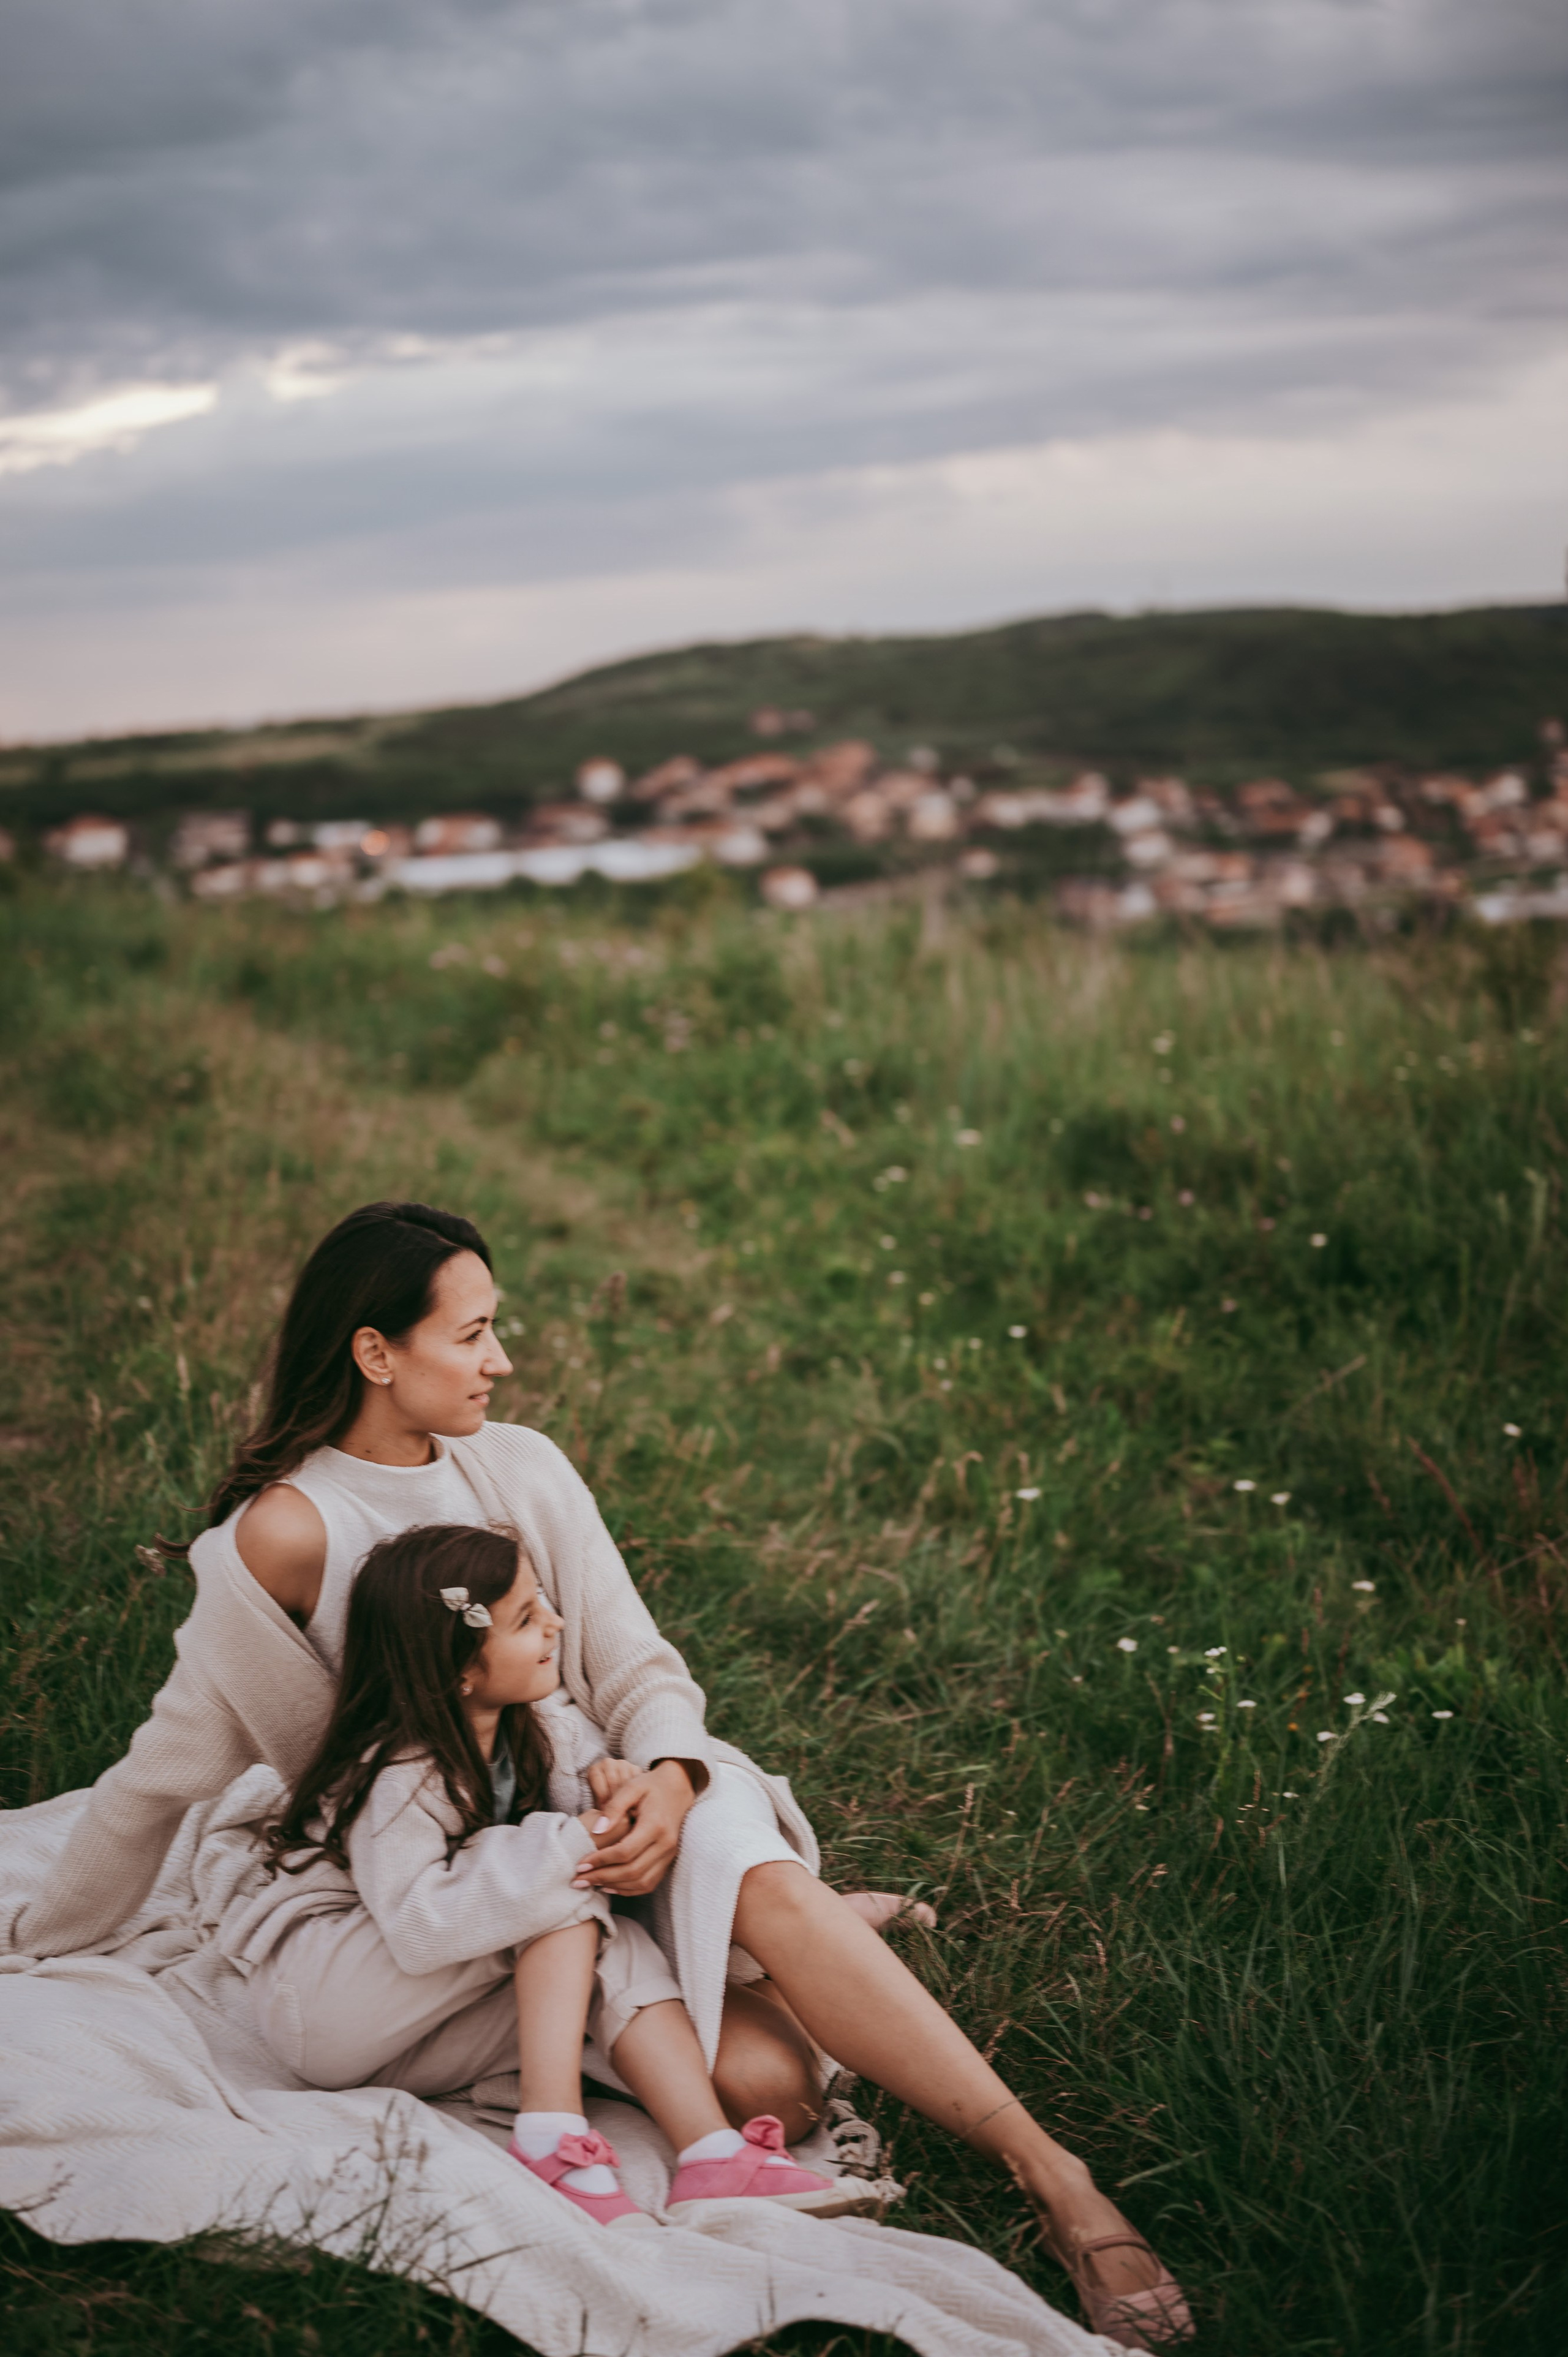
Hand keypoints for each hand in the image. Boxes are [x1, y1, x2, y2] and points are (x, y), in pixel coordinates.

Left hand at [571, 1759, 696, 1895]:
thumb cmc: (650, 1786)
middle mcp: (666, 1844)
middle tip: (579, 1879)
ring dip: (614, 1886)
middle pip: (632, 1871)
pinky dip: (628, 1889)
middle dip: (602, 1877)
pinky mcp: (668, 1861)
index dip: (601, 1860)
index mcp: (655, 1825)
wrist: (678, 1789)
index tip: (580, 1864)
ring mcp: (669, 1855)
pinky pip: (649, 1883)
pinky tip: (609, 1886)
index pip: (625, 1851)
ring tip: (591, 1883)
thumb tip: (596, 1831)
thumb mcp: (631, 1787)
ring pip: (641, 1882)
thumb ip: (613, 1807)